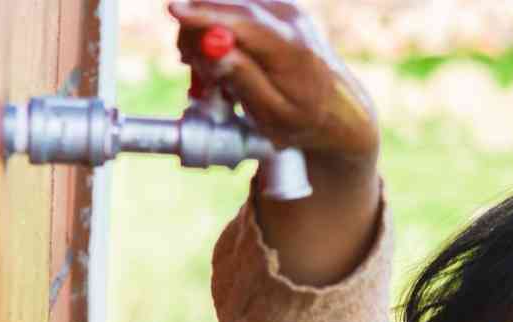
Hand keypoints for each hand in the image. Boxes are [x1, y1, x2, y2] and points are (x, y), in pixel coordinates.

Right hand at [168, 0, 379, 169]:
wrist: (338, 110)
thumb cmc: (305, 119)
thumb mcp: (274, 114)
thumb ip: (244, 80)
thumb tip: (214, 49)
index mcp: (291, 48)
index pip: (242, 20)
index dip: (205, 15)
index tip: (173, 11)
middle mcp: (289, 18)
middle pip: (226, 4)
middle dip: (196, 32)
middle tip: (194, 70)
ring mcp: (283, 8)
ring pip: (225, 5)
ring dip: (205, 34)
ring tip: (212, 76)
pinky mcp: (276, 8)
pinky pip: (234, 9)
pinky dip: (218, 31)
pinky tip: (220, 61)